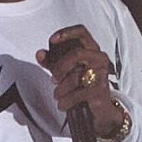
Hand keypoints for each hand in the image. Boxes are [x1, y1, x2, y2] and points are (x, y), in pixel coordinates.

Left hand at [37, 25, 129, 141]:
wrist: (99, 109)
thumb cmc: (82, 86)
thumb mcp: (64, 71)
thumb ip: (51, 61)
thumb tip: (40, 54)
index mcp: (91, 50)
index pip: (82, 32)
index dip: (66, 33)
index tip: (52, 40)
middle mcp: (99, 59)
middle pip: (77, 54)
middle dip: (60, 67)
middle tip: (53, 79)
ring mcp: (101, 75)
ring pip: (75, 77)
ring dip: (61, 89)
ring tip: (58, 96)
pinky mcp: (100, 91)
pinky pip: (77, 94)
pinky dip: (66, 101)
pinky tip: (63, 104)